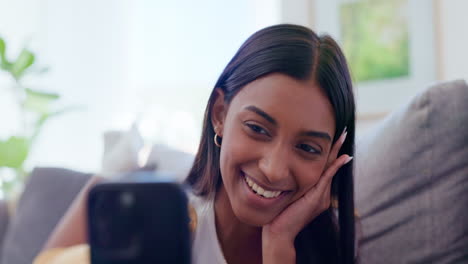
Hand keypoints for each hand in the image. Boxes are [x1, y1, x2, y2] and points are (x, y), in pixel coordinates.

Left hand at [262, 129, 351, 260]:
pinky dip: (334, 167)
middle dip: (337, 148)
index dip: (329, 153)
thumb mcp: (286, 195)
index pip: (324, 167)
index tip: (333, 137)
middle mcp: (322, 193)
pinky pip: (326, 178)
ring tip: (343, 137)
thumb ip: (290, 184)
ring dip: (337, 152)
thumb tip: (284, 171)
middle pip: (330, 165)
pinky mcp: (317, 199)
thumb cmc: (279, 215)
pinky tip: (342, 157)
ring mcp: (321, 197)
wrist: (279, 233)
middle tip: (343, 131)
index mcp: (315, 192)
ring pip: (330, 169)